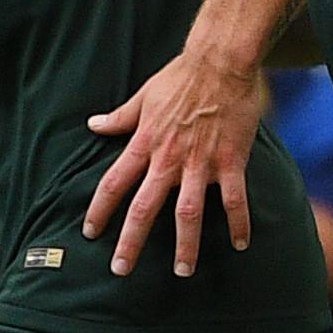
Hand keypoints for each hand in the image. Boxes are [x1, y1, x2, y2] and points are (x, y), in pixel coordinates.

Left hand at [83, 49, 265, 277]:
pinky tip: (241, 244)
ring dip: (185, 245)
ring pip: (188, 213)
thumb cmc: (181, 76)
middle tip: (121, 270)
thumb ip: (120, 118)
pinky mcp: (230, 162)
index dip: (100, 210)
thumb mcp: (144, 96)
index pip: (114, 184)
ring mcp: (201, 163)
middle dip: (130, 242)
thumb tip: (94, 125)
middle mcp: (168, 159)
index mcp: (145, 144)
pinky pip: (235, 200)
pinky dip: (239, 223)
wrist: (221, 63)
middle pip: (144, 208)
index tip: (90, 232)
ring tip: (183, 270)